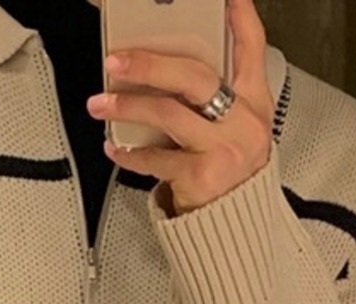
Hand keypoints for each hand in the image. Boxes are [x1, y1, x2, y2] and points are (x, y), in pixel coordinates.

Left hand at [87, 0, 273, 215]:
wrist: (234, 230)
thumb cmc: (227, 174)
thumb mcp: (233, 130)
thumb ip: (213, 99)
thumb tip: (161, 67)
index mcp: (254, 103)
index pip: (252, 48)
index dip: (239, 17)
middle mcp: (244, 122)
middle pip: (195, 77)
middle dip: (150, 64)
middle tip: (117, 61)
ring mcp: (225, 149)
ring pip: (168, 113)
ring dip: (128, 105)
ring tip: (101, 103)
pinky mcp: (204, 176)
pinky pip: (157, 157)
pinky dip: (130, 153)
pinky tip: (116, 147)